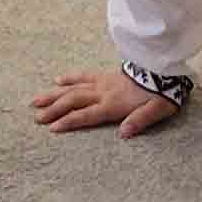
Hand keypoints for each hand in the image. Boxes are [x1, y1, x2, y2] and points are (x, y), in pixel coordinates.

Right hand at [32, 70, 179, 138]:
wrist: (165, 67)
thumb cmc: (161, 93)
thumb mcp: (157, 110)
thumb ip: (140, 121)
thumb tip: (124, 133)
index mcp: (113, 104)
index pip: (86, 114)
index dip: (69, 121)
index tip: (52, 128)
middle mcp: (103, 92)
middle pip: (73, 100)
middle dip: (54, 109)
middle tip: (36, 117)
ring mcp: (103, 82)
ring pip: (73, 88)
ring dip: (54, 95)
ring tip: (36, 100)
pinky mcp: (105, 75)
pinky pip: (84, 75)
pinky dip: (70, 78)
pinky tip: (58, 80)